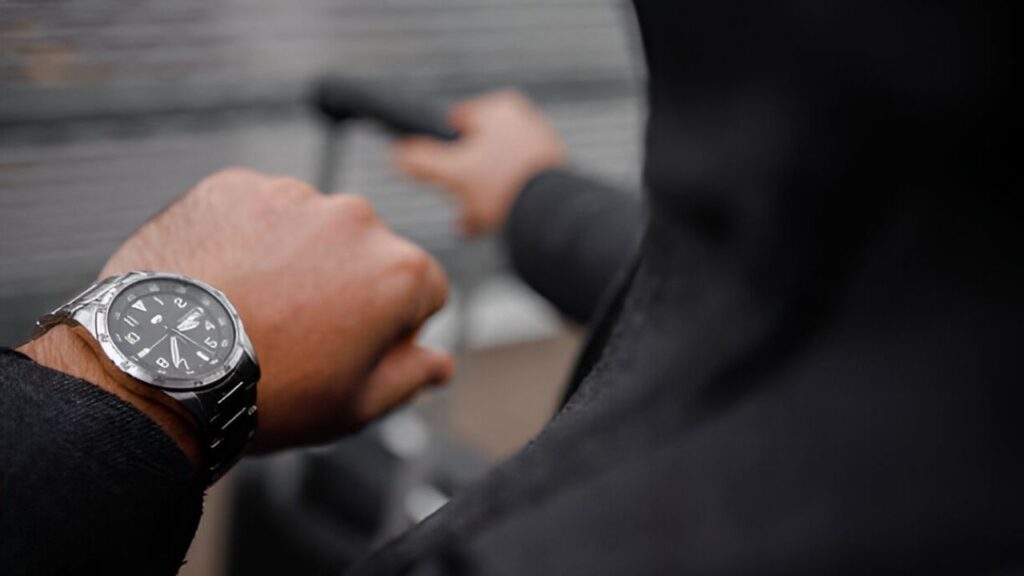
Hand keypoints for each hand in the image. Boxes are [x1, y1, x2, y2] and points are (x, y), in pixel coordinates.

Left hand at [23, 169, 452, 459]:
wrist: (157, 365)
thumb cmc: (264, 393)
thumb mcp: (354, 406)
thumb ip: (411, 376)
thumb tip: (439, 362)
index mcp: (399, 271)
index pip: (426, 289)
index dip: (396, 326)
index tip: (354, 347)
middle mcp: (355, 219)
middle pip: (368, 252)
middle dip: (346, 284)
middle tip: (297, 332)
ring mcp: (291, 195)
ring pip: (311, 227)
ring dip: (295, 257)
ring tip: (253, 307)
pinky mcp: (234, 186)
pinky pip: (255, 209)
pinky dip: (246, 237)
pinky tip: (224, 282)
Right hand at [393, 90, 565, 235]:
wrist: (552, 216)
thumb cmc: (505, 187)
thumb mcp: (451, 173)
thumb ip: (419, 161)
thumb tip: (396, 155)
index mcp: (502, 109)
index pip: (457, 119)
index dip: (441, 144)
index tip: (435, 166)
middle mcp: (525, 122)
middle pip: (476, 148)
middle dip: (460, 177)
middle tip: (452, 196)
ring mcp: (540, 150)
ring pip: (495, 171)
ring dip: (476, 195)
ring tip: (467, 219)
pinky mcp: (551, 176)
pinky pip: (514, 187)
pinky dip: (498, 203)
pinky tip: (483, 224)